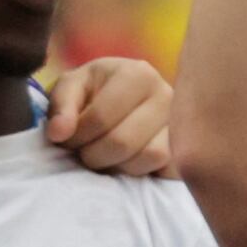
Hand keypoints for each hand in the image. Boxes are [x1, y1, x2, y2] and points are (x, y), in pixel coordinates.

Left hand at [42, 56, 177, 178]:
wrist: (124, 101)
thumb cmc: (94, 93)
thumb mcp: (71, 88)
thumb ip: (60, 107)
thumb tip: (59, 133)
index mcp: (137, 73)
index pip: (100, 117)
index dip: (76, 136)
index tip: (67, 138)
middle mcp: (166, 94)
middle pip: (122, 141)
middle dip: (93, 155)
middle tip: (84, 152)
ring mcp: (181, 125)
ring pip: (148, 158)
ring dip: (118, 166)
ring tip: (106, 157)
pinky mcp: (187, 150)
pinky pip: (166, 171)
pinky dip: (142, 174)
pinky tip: (128, 163)